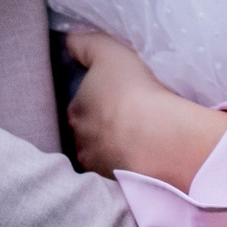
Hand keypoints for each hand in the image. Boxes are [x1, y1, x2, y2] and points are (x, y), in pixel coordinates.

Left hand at [65, 28, 226, 186]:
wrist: (158, 139)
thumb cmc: (132, 90)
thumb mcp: (108, 51)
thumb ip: (86, 44)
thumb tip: (68, 39)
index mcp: (76, 110)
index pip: (82, 103)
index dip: (99, 98)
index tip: (118, 95)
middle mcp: (81, 142)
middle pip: (93, 131)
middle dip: (107, 127)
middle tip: (133, 118)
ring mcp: (101, 167)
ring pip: (109, 154)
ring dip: (121, 149)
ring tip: (146, 140)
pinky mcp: (121, 186)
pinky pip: (127, 173)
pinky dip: (136, 166)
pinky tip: (152, 159)